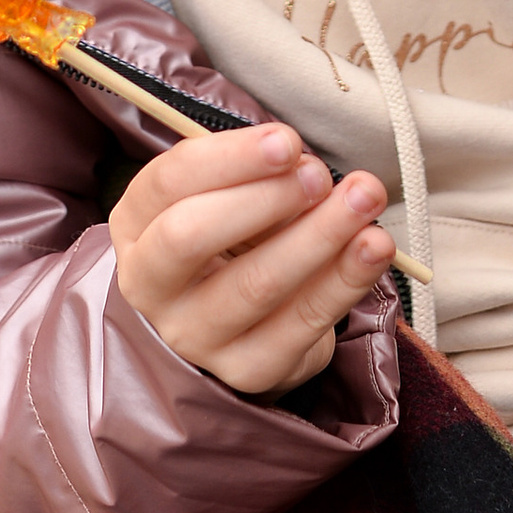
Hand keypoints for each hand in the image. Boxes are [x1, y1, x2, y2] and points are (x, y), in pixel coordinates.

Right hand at [109, 122, 397, 395]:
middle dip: (263, 199)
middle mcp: (150, 285)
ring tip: (364, 199)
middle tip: (318, 175)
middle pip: (191, 236)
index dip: (229, 159)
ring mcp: (194, 336)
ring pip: (255, 284)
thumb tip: (305, 167)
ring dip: (318, 235)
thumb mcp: (225, 196)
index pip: (168, 183)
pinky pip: (301, 324)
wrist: (236, 326)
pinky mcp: (246, 370)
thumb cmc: (232, 237)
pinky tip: (374, 247)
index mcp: (137, 225)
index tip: (287, 142)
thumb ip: (255, 176)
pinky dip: (345, 280)